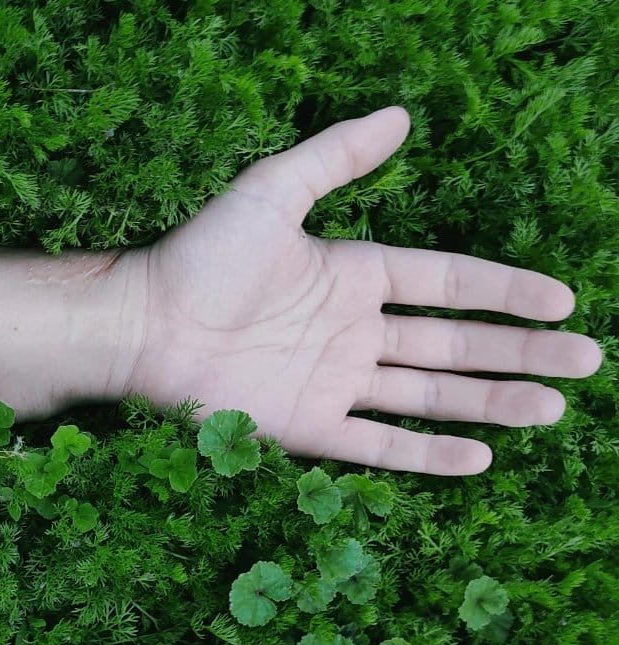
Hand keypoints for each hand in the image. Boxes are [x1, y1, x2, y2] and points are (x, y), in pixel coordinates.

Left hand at [122, 106, 603, 475]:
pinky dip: (428, 455)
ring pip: (430, 396)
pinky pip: (379, 445)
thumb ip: (336, 157)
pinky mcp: (307, 428)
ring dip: (493, 402)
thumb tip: (400, 113)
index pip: (447, 282)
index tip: (563, 297)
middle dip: (521, 350)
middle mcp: (352, 331)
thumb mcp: (271, 191)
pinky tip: (480, 458)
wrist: (143, 324)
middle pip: (454, 344)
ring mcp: (333, 382)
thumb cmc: (201, 256)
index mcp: (352, 275)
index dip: (504, 289)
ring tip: (555, 407)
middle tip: (588, 360)